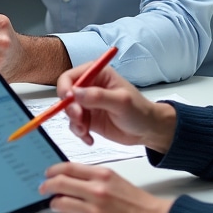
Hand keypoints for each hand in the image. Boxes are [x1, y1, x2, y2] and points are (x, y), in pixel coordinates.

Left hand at [40, 161, 171, 212]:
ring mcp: (95, 209)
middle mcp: (97, 190)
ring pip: (61, 203)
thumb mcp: (114, 179)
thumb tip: (69, 177)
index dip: (53, 170)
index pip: (68, 167)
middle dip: (47, 186)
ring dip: (56, 203)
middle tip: (43, 189)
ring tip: (57, 203)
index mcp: (102, 174)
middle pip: (60, 184)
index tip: (47, 174)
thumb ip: (92, 177)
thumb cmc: (135, 202)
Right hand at [57, 63, 176, 152]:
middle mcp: (89, 87)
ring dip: (74, 123)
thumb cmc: (139, 111)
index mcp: (97, 74)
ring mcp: (88, 104)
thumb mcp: (121, 102)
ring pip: (68, 112)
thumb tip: (75, 93)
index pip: (70, 77)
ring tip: (86, 132)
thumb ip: (98, 96)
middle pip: (66, 95)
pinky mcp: (88, 119)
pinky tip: (90, 139)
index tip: (68, 102)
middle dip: (70, 109)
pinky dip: (79, 133)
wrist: (148, 130)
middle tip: (80, 120)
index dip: (65, 89)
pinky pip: (75, 125)